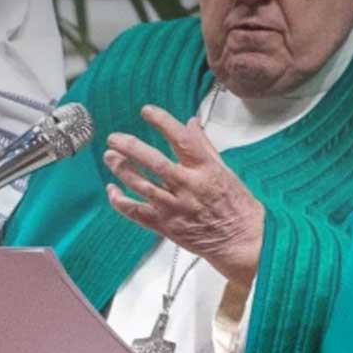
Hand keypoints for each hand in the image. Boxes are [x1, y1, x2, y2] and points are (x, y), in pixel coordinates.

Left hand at [103, 105, 263, 290]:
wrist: (242, 242)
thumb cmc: (237, 206)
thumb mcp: (225, 170)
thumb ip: (204, 146)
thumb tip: (191, 123)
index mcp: (206, 170)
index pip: (182, 139)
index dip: (163, 122)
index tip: (147, 111)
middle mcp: (189, 187)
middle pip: (154, 162)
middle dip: (131, 147)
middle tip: (114, 138)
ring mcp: (175, 208)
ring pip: (141, 185)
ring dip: (122, 169)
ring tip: (110, 157)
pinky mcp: (166, 226)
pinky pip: (136, 212)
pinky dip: (120, 201)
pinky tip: (112, 191)